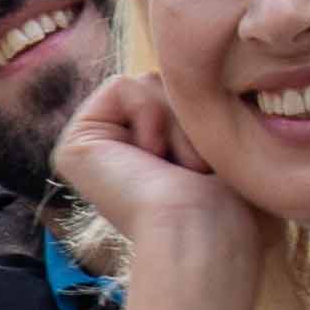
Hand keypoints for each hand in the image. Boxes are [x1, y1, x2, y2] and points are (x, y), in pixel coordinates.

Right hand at [48, 69, 267, 291]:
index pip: (186, 97)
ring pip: (149, 83)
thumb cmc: (234, 209)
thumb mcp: (230, 148)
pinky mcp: (75, 144)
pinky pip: (123, 86)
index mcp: (152, 159)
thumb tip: (203, 76)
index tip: (214, 167)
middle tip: (196, 170)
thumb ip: (210, 110)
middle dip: (193, 118)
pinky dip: (152, 116)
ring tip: (179, 170)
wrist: (205, 233)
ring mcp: (94, 150)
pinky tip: (153, 160)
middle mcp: (119, 153)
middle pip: (167, 85)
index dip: (209, 117)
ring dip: (178, 123)